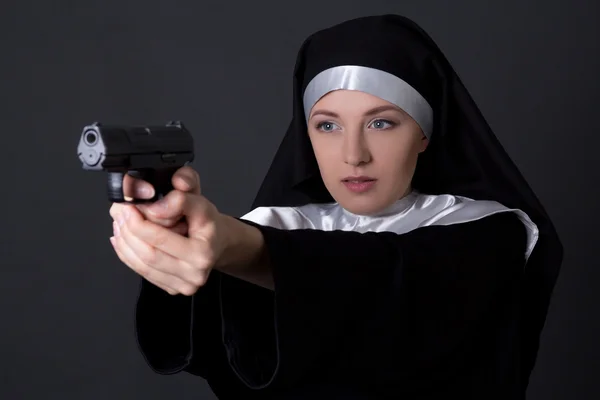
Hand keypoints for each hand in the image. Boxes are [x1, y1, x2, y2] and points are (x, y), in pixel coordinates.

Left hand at [109, 167, 228, 295]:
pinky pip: (142, 272)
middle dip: (128, 232)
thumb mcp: (200, 201)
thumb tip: (156, 207)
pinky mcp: (172, 288)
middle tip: (119, 214)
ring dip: (124, 243)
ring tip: (120, 224)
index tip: (127, 207)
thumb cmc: (208, 222)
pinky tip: (124, 239)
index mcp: (202, 253)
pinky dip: (127, 255)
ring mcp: (182, 285)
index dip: (138, 222)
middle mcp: (194, 274)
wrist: (218, 241)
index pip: (160, 240)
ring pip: (141, 265)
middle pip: (148, 255)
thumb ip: (180, 198)